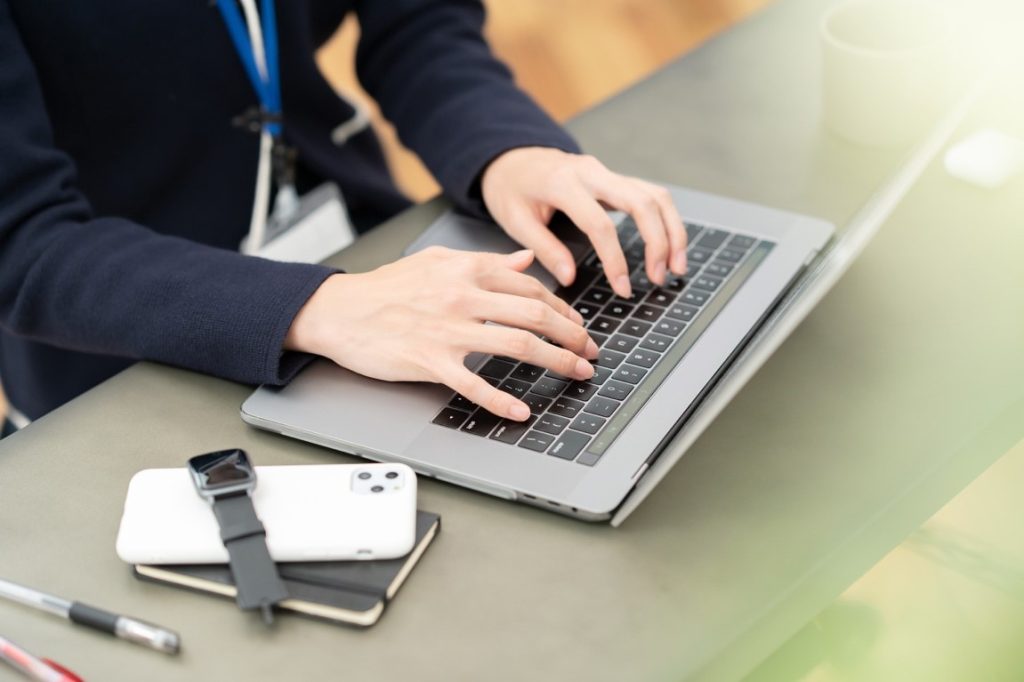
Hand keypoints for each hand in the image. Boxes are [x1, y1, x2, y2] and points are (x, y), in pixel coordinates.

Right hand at [284, 247, 598, 420]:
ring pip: (518, 345)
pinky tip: (521, 411)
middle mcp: (463, 297)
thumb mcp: (438, 262)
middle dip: (573, 335)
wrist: (340, 310)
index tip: (579, 325)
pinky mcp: (430, 361)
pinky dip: (501, 401)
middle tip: (591, 352)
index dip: (563, 308)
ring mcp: (448, 331)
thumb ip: (485, 261)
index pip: (531, 287)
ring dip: (556, 361)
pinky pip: (474, 385)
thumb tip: (525, 260)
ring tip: (577, 373)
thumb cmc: (386, 288)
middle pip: (535, 315)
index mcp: (467, 271)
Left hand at [481, 147, 687, 298]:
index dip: (615, 260)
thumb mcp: (514, 220)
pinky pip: (651, 194)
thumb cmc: (510, 189)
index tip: (622, 288)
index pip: (600, 224)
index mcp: (563, 184)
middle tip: (661, 277)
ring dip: (672, 231)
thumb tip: (570, 277)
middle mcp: (591, 173)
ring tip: (676, 267)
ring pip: (655, 195)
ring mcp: (607, 172)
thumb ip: (544, 249)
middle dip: (658, 242)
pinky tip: (670, 245)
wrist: (511, 158)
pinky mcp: (615, 178)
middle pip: (641, 203)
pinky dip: (666, 220)